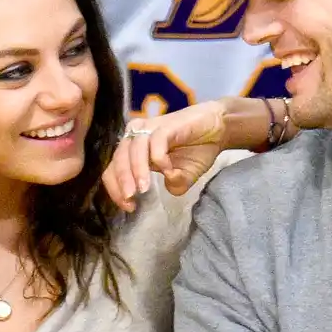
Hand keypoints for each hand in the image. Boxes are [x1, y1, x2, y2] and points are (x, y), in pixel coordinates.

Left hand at [102, 101, 228, 211]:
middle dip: (122, 182)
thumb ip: (174, 185)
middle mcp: (137, 136)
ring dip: (137, 172)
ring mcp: (150, 128)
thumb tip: (168, 185)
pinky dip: (159, 159)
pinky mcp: (165, 125)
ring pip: (133, 151)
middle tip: (131, 199)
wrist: (219, 128)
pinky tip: (168, 170)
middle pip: (118, 160)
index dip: (116, 189)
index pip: (113, 169)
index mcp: (134, 150)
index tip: (129, 206)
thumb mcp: (184, 177)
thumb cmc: (198, 150)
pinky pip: (155, 142)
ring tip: (144, 190)